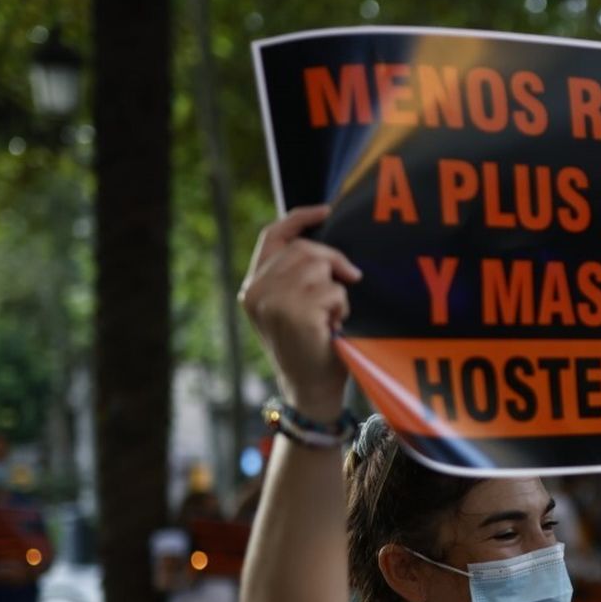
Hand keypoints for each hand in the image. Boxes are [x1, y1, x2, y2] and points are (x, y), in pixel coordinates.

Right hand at [238, 204, 362, 420]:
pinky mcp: (295, 314)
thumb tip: (323, 245)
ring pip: (320, 267)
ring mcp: (274, 302)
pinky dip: (342, 307)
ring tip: (331, 316)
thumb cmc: (310, 347)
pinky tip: (333, 328)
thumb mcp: (294, 306)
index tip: (327, 210)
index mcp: (252, 286)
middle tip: (347, 282)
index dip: (300, 218)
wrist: (310, 391)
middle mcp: (256, 291)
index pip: (273, 235)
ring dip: (337, 291)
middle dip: (333, 262)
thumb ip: (296, 275)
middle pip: (305, 249)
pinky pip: (334, 291)